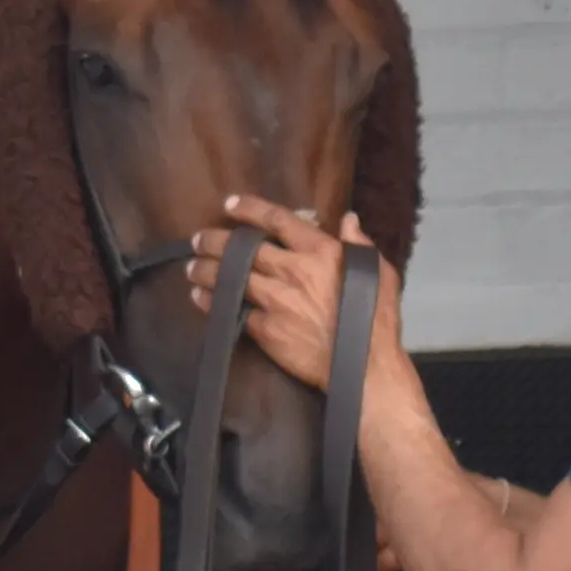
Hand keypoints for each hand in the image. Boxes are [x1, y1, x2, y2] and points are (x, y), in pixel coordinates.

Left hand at [210, 195, 395, 395]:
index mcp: (321, 252)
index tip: (230, 204)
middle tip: (198, 239)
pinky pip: (233, 310)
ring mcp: (276, 300)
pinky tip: (200, 297)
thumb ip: (359, 244)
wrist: (364, 366)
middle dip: (216, 241)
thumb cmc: (376, 319)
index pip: (278, 221)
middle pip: (245, 249)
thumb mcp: (378, 273)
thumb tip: (347, 220)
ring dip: (207, 270)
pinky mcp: (266, 329)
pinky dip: (213, 302)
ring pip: (233, 278)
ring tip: (191, 267)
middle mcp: (293, 271)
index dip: (251, 209)